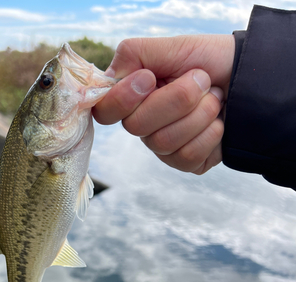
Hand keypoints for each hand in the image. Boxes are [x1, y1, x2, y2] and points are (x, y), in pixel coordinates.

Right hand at [93, 35, 234, 173]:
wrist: (248, 76)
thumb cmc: (207, 60)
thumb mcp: (169, 47)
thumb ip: (132, 55)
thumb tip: (110, 78)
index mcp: (130, 96)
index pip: (104, 111)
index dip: (123, 99)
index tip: (150, 79)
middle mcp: (141, 124)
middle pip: (137, 126)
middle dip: (178, 98)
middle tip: (201, 80)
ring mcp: (162, 146)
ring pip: (164, 142)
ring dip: (199, 114)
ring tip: (214, 98)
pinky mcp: (185, 162)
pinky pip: (187, 157)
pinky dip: (210, 133)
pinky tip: (218, 121)